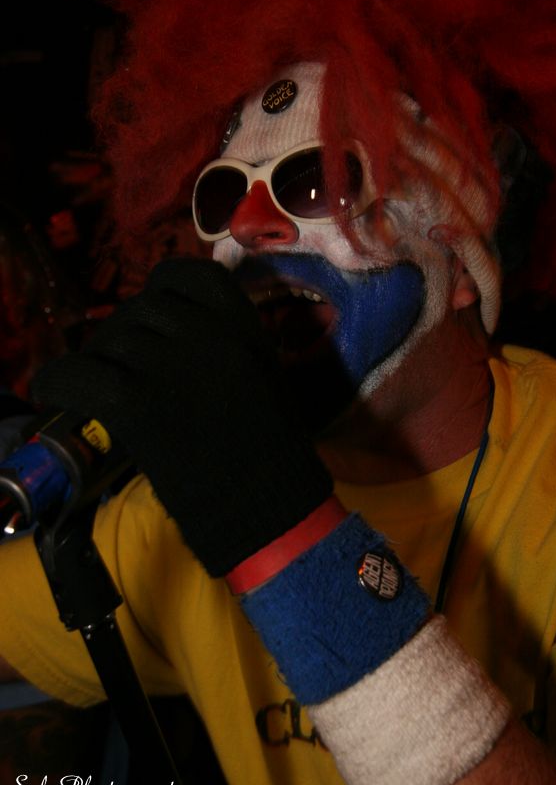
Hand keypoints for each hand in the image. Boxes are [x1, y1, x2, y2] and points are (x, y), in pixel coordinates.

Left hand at [32, 258, 331, 575]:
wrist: (272, 508)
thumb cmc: (275, 454)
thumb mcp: (265, 378)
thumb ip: (228, 347)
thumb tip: (175, 340)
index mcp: (243, 326)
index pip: (186, 276)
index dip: (161, 292)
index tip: (154, 316)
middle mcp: (207, 333)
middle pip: (140, 311)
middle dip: (125, 335)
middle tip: (120, 368)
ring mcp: (170, 364)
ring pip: (111, 342)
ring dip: (98, 362)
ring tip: (94, 388)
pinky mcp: (138, 401)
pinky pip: (81, 374)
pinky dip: (60, 381)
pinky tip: (51, 393)